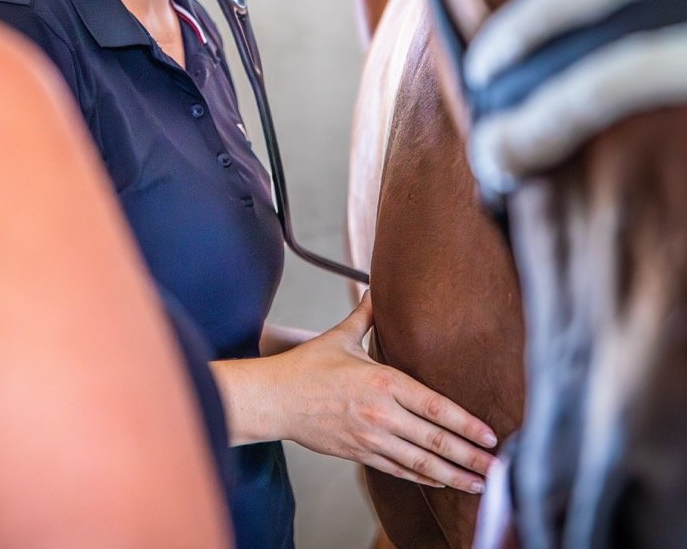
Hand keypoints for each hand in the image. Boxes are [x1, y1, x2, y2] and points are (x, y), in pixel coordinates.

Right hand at [274, 290, 496, 491]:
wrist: (277, 398)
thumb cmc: (308, 366)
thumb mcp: (341, 336)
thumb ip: (366, 314)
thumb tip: (377, 289)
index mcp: (383, 382)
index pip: (435, 407)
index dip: (466, 424)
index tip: (490, 436)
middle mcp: (382, 414)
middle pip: (434, 441)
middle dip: (470, 457)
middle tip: (498, 469)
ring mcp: (371, 438)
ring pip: (420, 463)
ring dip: (453, 476)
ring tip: (479, 484)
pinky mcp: (360, 453)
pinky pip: (399, 471)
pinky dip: (423, 478)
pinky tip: (441, 482)